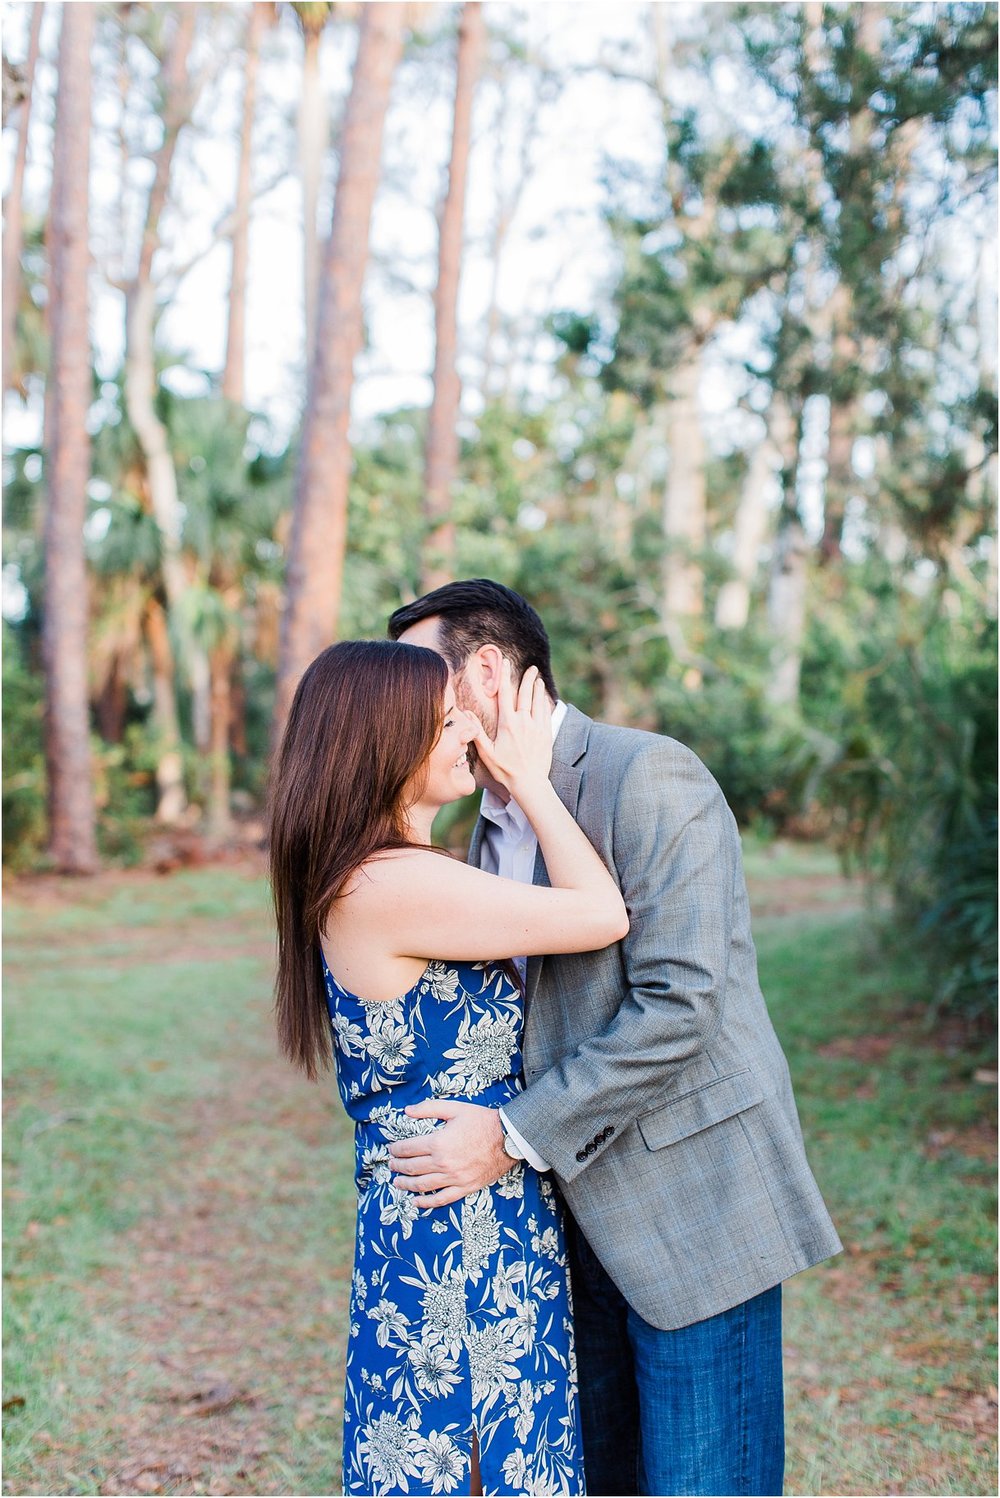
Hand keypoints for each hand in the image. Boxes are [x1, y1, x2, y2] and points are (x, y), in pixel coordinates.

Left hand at [388, 1100, 511, 1206]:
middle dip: (398, 1166)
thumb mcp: (455, 1108)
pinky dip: (427, 1203)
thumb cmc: (482, 1121)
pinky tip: (417, 1202)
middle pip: (412, 1168)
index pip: (409, 1148)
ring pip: (422, 1185)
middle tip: (391, 1164)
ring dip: (406, 1185)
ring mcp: (453, 1178)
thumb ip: (429, 1108)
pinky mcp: (464, 1188)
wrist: (508, 1138)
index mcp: (439, 1142)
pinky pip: (442, 1199)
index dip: (396, 1149)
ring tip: (397, 1182)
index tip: (391, 1149)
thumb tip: (407, 1111)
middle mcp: (443, 1163)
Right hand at [471, 661, 551, 796]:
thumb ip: (476, 733)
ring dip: (538, 689)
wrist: (530, 783)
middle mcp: (524, 722)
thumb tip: (466, 715)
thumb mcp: (487, 753)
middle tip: (531, 667)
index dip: (505, 676)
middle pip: (526, 694)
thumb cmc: (505, 770)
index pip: (505, 694)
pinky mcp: (546, 734)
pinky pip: (547, 713)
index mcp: (508, 724)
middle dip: (528, 678)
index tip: (507, 663)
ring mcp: (537, 727)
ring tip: (538, 679)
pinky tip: (545, 698)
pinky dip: (545, 703)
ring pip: (538, 701)